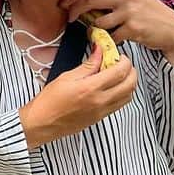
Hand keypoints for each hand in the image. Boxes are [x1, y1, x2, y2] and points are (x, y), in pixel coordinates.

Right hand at [19, 45, 137, 147]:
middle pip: (130, 84)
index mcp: (91, 88)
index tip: (118, 55)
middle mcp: (100, 101)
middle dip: (131, 71)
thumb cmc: (49, 101)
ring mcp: (102, 111)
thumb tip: (99, 51)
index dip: (124, 61)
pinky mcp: (101, 117)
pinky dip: (122, 93)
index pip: (120, 72)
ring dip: (128, 83)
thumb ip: (87, 65)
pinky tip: (111, 87)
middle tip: (121, 63)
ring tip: (117, 75)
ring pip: (128, 95)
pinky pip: (120, 104)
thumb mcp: (66, 77)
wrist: (42, 123)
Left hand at [60, 0, 173, 56]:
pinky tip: (117, 40)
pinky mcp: (132, 28)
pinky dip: (110, 40)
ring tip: (102, 33)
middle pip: (90, 1)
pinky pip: (110, 36)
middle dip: (75, 9)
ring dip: (96, 30)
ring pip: (98, 22)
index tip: (65, 3)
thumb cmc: (153, 16)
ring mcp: (129, 12)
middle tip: (70, 18)